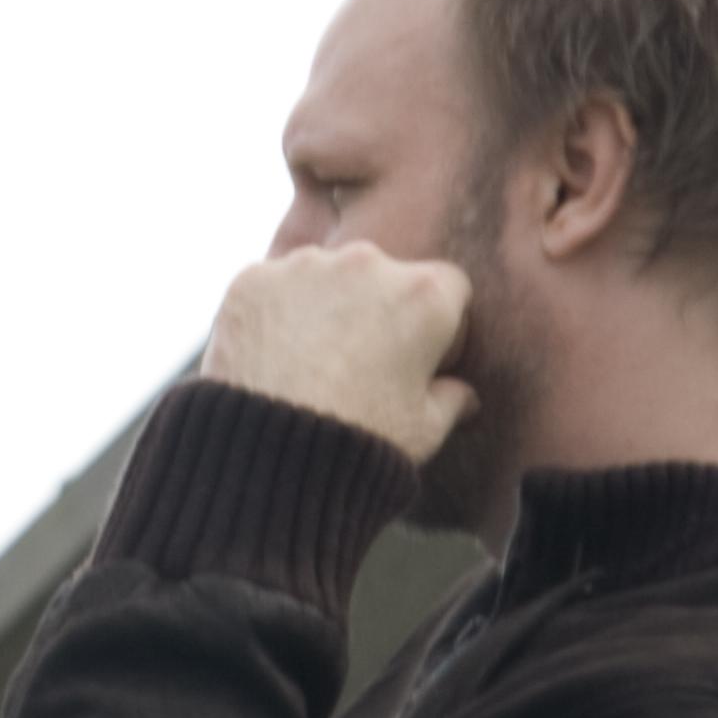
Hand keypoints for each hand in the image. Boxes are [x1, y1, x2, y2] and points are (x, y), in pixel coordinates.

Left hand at [200, 244, 476, 463]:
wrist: (272, 454)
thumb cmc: (361, 441)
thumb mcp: (425, 430)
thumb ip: (451, 401)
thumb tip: (463, 396)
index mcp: (424, 294)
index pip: (448, 287)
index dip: (438, 322)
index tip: (420, 353)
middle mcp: (368, 263)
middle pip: (383, 273)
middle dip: (377, 306)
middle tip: (359, 360)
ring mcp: (306, 266)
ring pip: (324, 273)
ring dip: (324, 303)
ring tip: (310, 362)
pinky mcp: (254, 279)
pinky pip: (272, 286)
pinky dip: (274, 312)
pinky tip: (272, 356)